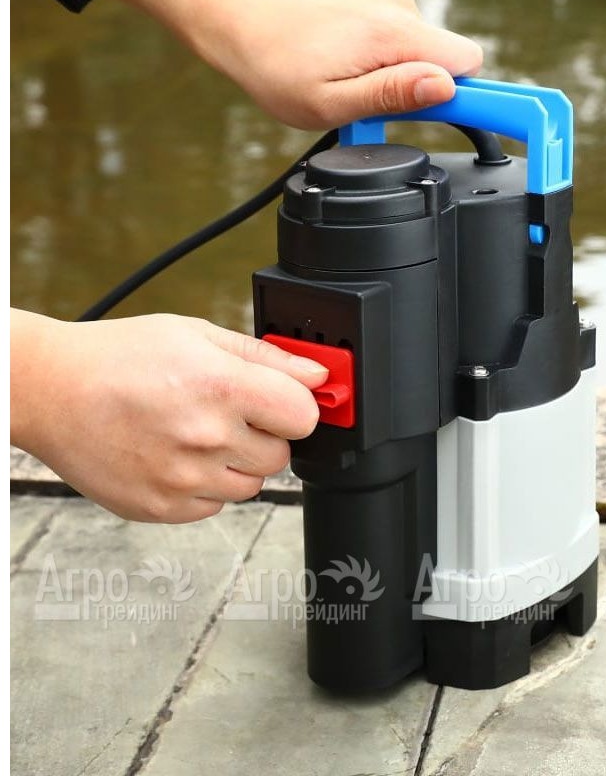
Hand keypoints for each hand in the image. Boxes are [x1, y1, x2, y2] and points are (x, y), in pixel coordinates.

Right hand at [11, 310, 326, 522]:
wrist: (50, 391)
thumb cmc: (119, 357)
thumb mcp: (197, 334)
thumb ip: (267, 357)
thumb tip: (318, 373)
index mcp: (221, 386)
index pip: (305, 416)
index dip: (296, 407)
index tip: (282, 402)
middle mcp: (206, 437)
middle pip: (281, 455)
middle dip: (265, 434)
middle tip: (227, 412)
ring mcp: (183, 479)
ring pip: (251, 485)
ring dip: (236, 463)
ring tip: (195, 433)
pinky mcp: (163, 508)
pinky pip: (214, 505)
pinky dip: (205, 485)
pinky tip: (175, 455)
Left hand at [107, 0, 482, 128]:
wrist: (239, 18)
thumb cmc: (276, 66)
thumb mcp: (329, 104)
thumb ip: (391, 97)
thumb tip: (444, 88)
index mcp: (391, 35)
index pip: (468, 65)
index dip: (475, 96)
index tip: (494, 121)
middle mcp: (398, 4)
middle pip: (449, 58)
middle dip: (426, 87)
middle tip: (380, 104)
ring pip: (423, 45)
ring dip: (399, 68)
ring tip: (350, 75)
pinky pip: (402, 28)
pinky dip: (384, 47)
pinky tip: (346, 51)